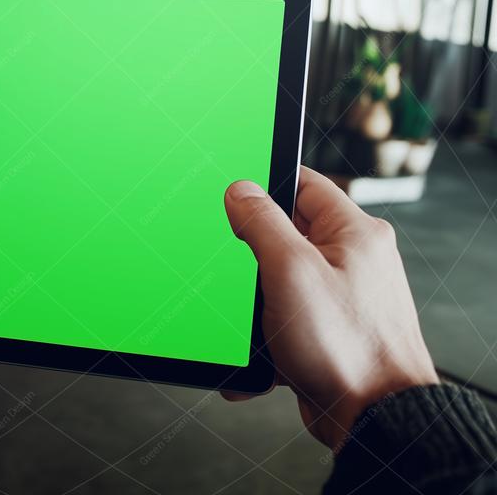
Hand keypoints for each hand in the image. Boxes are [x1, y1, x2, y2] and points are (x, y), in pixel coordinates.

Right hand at [221, 167, 437, 449]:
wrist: (374, 421)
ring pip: (281, 285)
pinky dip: (267, 340)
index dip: (266, 187)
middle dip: (253, 260)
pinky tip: (259, 359)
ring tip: (252, 325)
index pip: (305, 186)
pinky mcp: (331, 334)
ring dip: (255, 308)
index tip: (234, 199)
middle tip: (238, 274)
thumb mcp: (290, 270)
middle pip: (287, 238)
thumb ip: (262, 223)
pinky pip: (287, 323)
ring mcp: (344, 300)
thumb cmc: (347, 349)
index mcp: (356, 234)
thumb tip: (242, 191)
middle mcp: (355, 262)